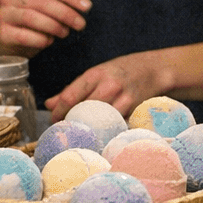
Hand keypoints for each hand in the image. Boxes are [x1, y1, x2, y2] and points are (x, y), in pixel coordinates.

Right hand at [0, 0, 90, 55]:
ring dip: (54, 26)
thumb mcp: (39, 2)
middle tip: (81, 24)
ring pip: (31, 17)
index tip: (87, 6)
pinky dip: (41, 39)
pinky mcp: (2, 34)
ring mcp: (3, 15)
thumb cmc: (28, 21)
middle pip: (41, 1)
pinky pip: (24, 36)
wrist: (5, 42)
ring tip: (65, 33)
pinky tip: (48, 41)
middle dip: (65, 12)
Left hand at [46, 50, 172, 120]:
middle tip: (67, 130)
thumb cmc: (120, 72)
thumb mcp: (96, 75)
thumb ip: (73, 89)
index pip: (70, 96)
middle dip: (72, 122)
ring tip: (83, 132)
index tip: (53, 121)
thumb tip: (49, 104)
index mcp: (95, 74)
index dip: (58, 112)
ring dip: (88, 128)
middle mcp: (108, 85)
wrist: (154, 69)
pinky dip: (106, 129)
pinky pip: (114, 124)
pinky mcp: (133, 109)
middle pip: (82, 110)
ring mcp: (122, 98)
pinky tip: (103, 131)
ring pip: (98, 120)